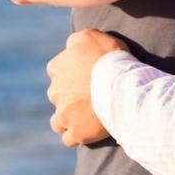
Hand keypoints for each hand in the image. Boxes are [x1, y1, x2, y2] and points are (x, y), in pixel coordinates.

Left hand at [47, 28, 129, 146]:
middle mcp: (54, 91)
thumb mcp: (90, 36)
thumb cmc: (109, 58)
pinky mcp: (75, 132)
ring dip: (69, 119)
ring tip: (88, 117)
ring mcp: (63, 114)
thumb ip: (75, 41)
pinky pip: (69, 138)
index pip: (58, 72)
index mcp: (56, 68)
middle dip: (71, 98)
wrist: (120, 85)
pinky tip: (89, 130)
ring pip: (58, 120)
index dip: (73, 75)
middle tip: (92, 96)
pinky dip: (77, 135)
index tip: (88, 78)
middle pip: (59, 96)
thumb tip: (70, 48)